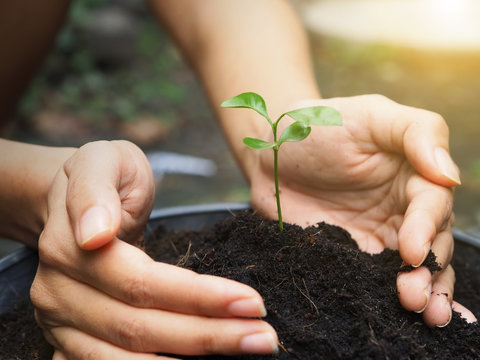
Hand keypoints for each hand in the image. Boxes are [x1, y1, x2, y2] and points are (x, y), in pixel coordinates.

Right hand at [31, 140, 276, 358]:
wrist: (73, 198)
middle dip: (208, 335)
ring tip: (248, 349)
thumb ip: (95, 191)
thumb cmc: (104, 175)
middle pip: (140, 328)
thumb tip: (95, 235)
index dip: (198, 297)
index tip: (251, 301)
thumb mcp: (102, 160)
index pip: (142, 283)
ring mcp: (61, 323)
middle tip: (264, 337)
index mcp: (69, 249)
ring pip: (128, 356)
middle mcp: (60, 293)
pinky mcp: (71, 340)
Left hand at [249, 94, 476, 327]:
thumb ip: (417, 133)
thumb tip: (450, 176)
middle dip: (429, 272)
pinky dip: (387, 298)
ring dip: (422, 292)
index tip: (411, 250)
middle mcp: (401, 210)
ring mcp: (375, 236)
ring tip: (421, 314)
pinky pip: (371, 279)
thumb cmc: (320, 124)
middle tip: (416, 297)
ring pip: (410, 269)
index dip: (426, 229)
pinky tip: (401, 318)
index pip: (432, 206)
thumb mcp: (370, 113)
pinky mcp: (348, 254)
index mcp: (413, 176)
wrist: (271, 152)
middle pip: (430, 245)